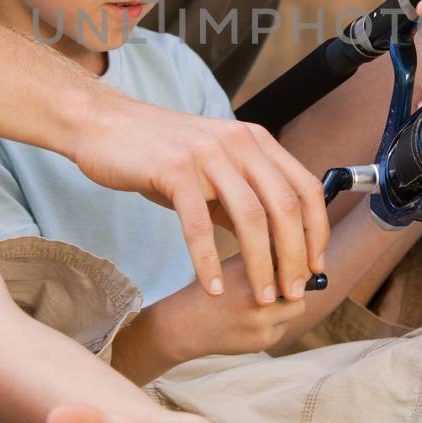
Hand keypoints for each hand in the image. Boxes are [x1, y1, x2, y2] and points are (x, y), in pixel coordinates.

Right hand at [71, 93, 327, 306]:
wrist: (106, 124)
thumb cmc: (160, 152)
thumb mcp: (213, 167)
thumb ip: (243, 197)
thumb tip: (277, 244)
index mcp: (256, 141)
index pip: (304, 188)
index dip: (316, 231)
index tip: (316, 267)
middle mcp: (239, 143)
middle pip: (284, 206)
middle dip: (294, 256)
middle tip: (293, 292)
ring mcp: (208, 154)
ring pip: (250, 218)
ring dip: (261, 264)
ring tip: (261, 298)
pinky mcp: (174, 170)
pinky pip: (199, 224)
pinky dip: (209, 261)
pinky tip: (213, 288)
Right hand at [146, 254, 309, 362]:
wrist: (187, 324)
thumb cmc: (217, 284)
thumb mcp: (238, 262)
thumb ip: (270, 254)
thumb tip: (309, 249)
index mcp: (250, 269)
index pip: (293, 260)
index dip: (297, 258)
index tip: (297, 257)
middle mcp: (256, 295)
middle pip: (301, 285)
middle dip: (293, 284)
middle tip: (279, 283)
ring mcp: (261, 322)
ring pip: (297, 308)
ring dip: (287, 304)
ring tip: (263, 301)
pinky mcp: (262, 342)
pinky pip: (284, 327)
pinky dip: (275, 323)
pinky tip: (253, 320)